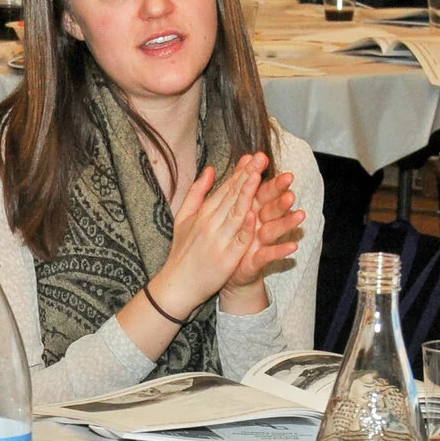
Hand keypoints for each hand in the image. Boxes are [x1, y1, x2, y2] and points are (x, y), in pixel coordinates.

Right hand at [151, 155, 264, 312]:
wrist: (177, 283)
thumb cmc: (182, 250)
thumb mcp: (184, 217)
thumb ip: (197, 192)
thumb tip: (209, 169)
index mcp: (203, 213)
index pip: (225, 188)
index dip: (241, 172)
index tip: (254, 156)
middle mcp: (210, 223)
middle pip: (232, 196)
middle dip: (248, 176)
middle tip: (262, 158)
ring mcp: (218, 240)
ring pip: (237, 213)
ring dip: (249, 195)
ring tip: (260, 178)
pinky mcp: (226, 259)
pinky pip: (239, 241)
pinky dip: (246, 228)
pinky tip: (255, 215)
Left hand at [221, 165, 303, 297]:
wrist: (225, 272)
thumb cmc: (230, 238)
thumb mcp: (229, 210)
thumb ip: (237, 186)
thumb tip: (244, 160)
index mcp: (250, 211)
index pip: (259, 191)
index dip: (262, 176)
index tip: (266, 159)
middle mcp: (259, 224)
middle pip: (271, 207)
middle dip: (280, 194)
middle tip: (290, 180)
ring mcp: (260, 242)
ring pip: (275, 229)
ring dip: (288, 222)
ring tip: (301, 214)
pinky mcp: (258, 260)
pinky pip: (270, 255)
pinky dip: (281, 251)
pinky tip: (293, 246)